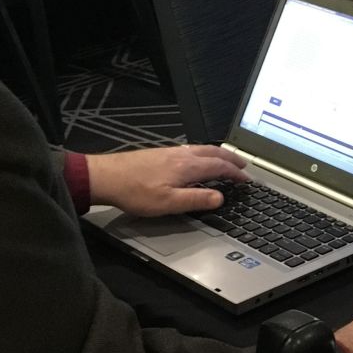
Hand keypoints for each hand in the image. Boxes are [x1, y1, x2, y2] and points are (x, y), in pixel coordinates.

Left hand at [86, 145, 248, 216]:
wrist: (106, 177)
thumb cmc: (135, 191)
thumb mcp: (169, 203)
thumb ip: (196, 199)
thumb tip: (219, 197)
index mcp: (188, 166)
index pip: (220, 167)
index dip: (236, 173)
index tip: (246, 180)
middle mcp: (182, 155)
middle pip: (214, 153)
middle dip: (231, 159)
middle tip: (243, 165)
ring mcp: (170, 152)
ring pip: (202, 149)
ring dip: (218, 154)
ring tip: (225, 160)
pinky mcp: (160, 154)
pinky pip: (191, 150)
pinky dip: (204, 153)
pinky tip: (197, 159)